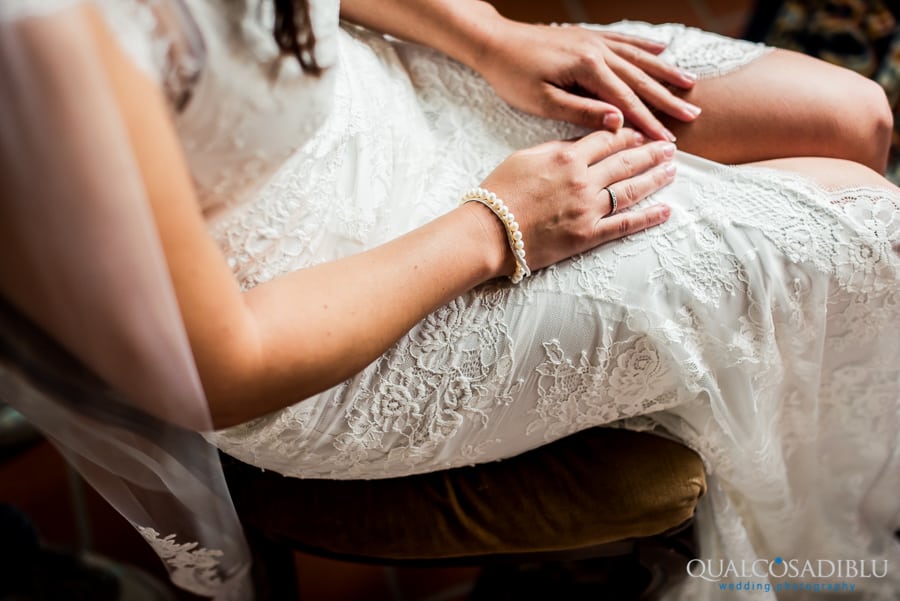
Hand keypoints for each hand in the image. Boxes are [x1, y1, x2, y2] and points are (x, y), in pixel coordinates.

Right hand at [467, 128, 674, 278]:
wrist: (488, 232)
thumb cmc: (499, 193)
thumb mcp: (524, 158)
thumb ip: (555, 148)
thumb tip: (578, 144)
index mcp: (567, 157)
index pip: (606, 139)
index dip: (627, 134)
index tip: (641, 131)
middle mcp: (583, 181)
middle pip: (625, 161)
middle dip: (650, 152)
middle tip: (670, 146)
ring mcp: (588, 209)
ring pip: (631, 189)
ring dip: (655, 178)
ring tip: (672, 170)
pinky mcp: (587, 236)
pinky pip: (624, 224)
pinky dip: (647, 217)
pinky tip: (665, 209)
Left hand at [472, 19, 700, 140]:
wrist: (494, 42)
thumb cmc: (513, 76)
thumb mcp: (542, 101)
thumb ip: (581, 111)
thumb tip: (617, 121)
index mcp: (587, 68)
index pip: (626, 101)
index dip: (648, 122)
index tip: (668, 140)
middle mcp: (597, 50)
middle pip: (639, 79)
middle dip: (667, 99)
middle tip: (694, 116)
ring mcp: (594, 41)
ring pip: (638, 58)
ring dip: (665, 72)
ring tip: (690, 85)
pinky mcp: (587, 36)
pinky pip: (624, 40)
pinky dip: (644, 46)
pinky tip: (662, 48)